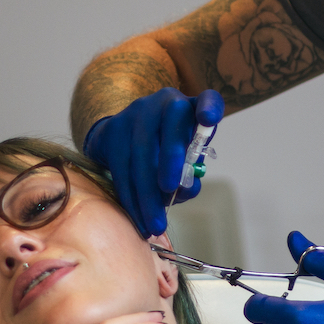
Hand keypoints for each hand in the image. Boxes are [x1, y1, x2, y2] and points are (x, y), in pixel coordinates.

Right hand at [82, 88, 224, 236]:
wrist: (123, 137)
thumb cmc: (166, 150)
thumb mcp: (186, 157)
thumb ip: (190, 172)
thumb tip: (185, 189)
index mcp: (193, 108)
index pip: (208, 99)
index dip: (210, 107)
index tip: (209, 119)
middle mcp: (166, 102)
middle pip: (171, 126)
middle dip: (170, 160)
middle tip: (170, 190)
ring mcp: (138, 112)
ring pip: (141, 152)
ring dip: (147, 192)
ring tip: (154, 224)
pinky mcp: (114, 128)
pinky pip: (121, 166)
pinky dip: (130, 196)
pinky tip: (137, 217)